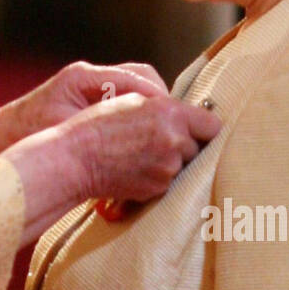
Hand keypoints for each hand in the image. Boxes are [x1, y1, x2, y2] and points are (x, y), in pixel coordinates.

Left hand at [0, 61, 168, 153]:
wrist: (3, 137)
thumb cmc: (28, 135)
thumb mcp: (64, 130)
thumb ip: (101, 124)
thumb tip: (144, 124)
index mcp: (85, 78)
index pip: (136, 77)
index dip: (159, 98)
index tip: (176, 117)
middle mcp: (91, 76)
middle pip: (143, 76)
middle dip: (163, 100)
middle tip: (177, 123)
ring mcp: (92, 85)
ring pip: (138, 86)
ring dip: (154, 106)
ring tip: (166, 130)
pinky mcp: (92, 97)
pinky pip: (127, 98)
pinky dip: (141, 113)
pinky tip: (148, 134)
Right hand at [5, 92, 220, 248]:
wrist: (76, 159)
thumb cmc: (99, 124)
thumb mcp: (133, 101)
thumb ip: (167, 108)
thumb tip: (192, 119)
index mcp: (171, 113)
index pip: (213, 125)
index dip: (203, 127)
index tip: (195, 128)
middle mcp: (174, 141)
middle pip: (198, 147)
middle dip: (184, 144)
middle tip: (157, 140)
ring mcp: (167, 168)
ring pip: (183, 164)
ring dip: (171, 160)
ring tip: (141, 153)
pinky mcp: (158, 188)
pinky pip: (168, 180)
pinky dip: (157, 175)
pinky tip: (135, 167)